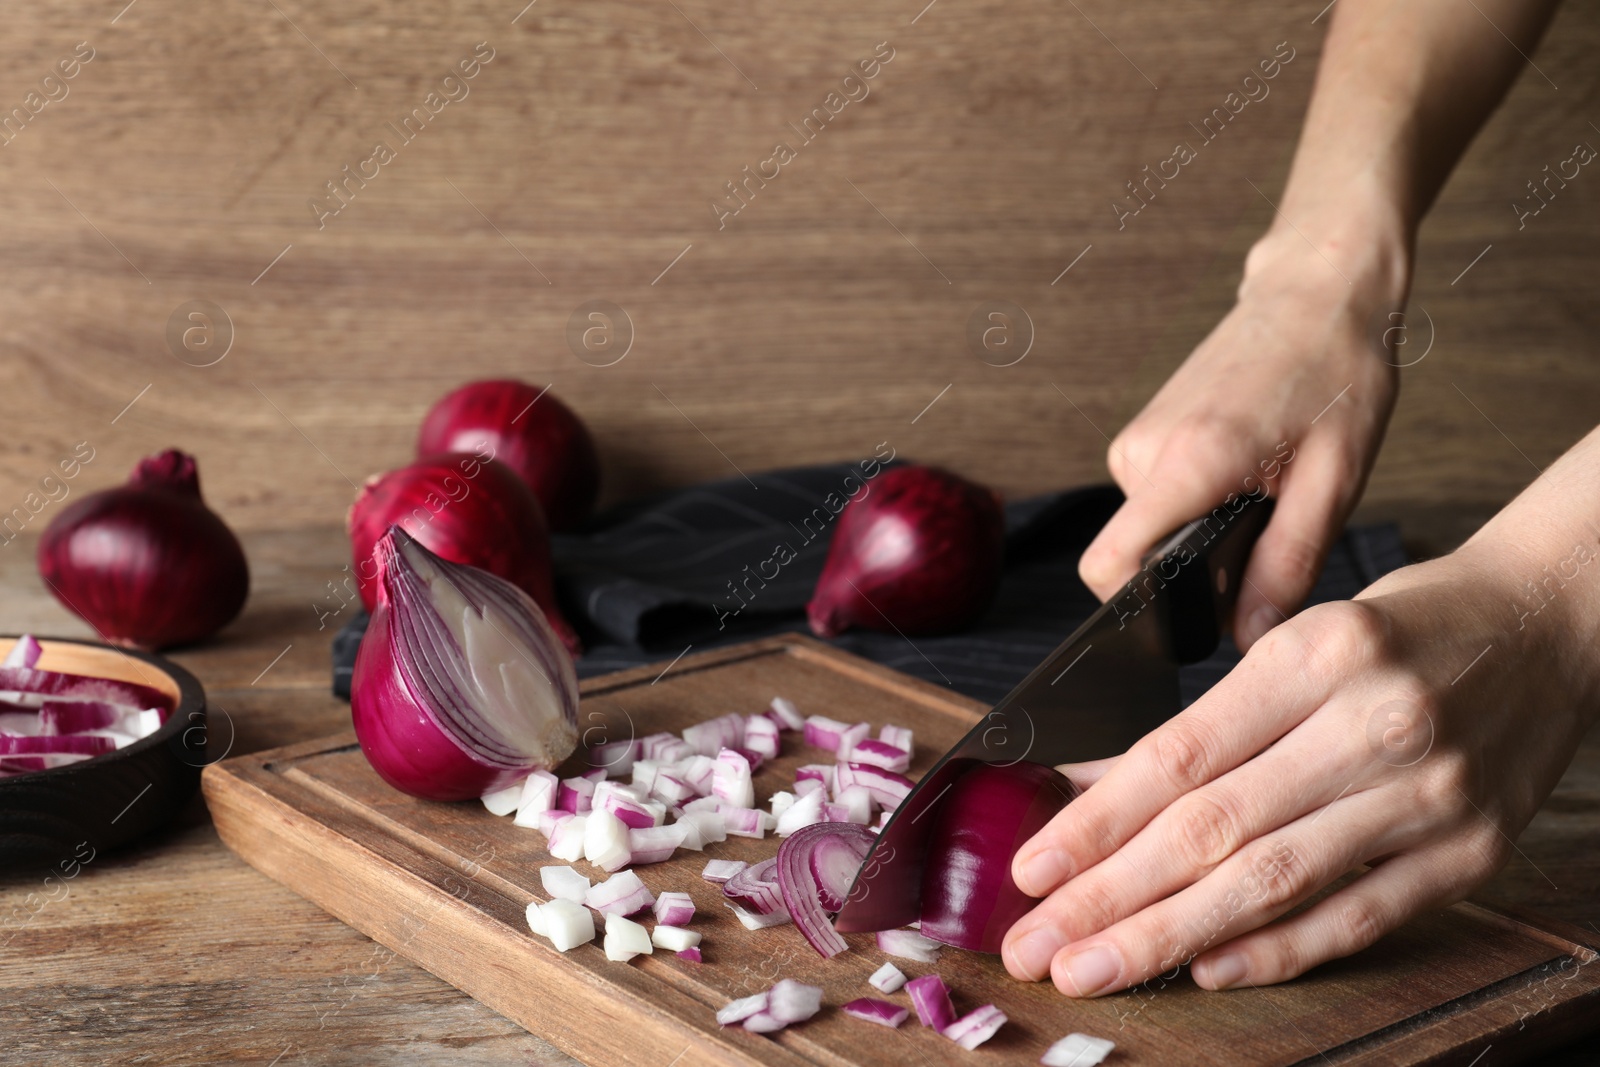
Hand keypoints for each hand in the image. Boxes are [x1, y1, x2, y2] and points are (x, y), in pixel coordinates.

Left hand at [1001, 523, 1599, 995]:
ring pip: (1273, 883)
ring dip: (1169, 937)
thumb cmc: (1406, 626)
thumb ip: (1206, 721)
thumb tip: (1092, 788)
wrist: (1551, 624)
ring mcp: (1429, 796)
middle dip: (1110, 897)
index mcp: (1318, 654)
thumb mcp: (1296, 637)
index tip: (1034, 868)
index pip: (1181, 756)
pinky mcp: (1468, 852)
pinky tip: (1206, 971)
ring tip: (1093, 967)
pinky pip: (1357, 916)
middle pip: (1215, 830)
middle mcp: (1375, 726)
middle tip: (1035, 945)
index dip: (1097, 822)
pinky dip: (1277, 951)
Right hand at [1078, 227, 1404, 648]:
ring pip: (1153, 526)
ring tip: (1266, 481)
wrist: (1318, 292)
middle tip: (1268, 518)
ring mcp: (1138, 437)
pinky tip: (1249, 463)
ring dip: (1203, 525)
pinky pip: (1160, 496)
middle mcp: (1145, 450)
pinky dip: (1199, 498)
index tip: (1186, 615)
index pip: (1108, 563)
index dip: (1134, 607)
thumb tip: (1249, 636)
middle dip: (1195, 561)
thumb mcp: (1334, 480)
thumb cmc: (1336, 372)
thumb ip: (1288, 564)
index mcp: (1188, 463)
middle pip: (1138, 553)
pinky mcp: (1145, 431)